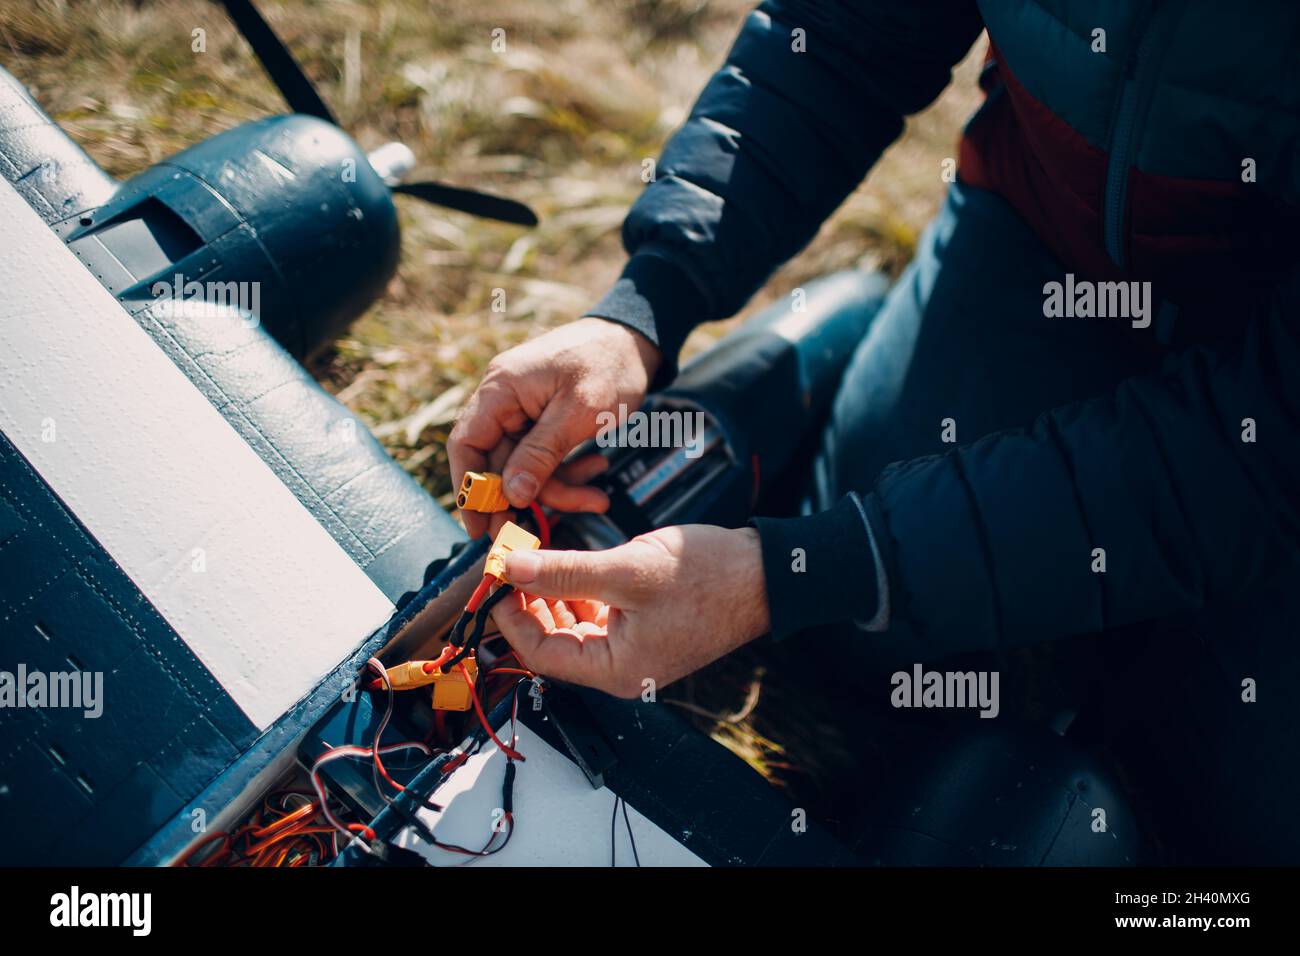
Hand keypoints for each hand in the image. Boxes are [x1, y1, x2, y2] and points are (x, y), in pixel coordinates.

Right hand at [448, 317, 661, 537]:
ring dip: (560, 488)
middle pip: (499, 464)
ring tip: (597, 499)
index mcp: (501, 389)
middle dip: (526, 498)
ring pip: (527, 467)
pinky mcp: (546, 421)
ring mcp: (525, 412)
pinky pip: (546, 458)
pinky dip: (569, 471)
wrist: (639, 339)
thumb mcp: (578, 412)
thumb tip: (511, 494)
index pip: (466, 445)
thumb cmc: (609, 364)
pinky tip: (597, 470)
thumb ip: (541, 453)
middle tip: (540, 531)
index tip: (479, 527)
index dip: (469, 490)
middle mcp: (505, 401)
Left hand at [490, 525, 769, 697]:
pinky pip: (597, 614)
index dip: (511, 617)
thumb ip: (564, 572)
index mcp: (616, 670)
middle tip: (510, 563)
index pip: (541, 655)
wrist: (766, 573)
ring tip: (534, 557)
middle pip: (554, 642)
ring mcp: (635, 648)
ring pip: (573, 625)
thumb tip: (510, 568)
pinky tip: (568, 563)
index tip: (496, 577)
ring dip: (550, 593)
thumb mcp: (627, 571)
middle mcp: (622, 668)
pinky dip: (577, 590)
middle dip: (528, 603)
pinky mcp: (645, 627)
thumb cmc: (708, 577)